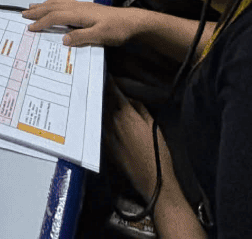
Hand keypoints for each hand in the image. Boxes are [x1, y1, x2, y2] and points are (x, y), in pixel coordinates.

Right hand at [20, 0, 142, 47]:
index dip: (42, 22)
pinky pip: (66, 1)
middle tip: (23, 13)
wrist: (133, 21)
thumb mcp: (100, 36)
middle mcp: (79, 7)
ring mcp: (83, 6)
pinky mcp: (87, 7)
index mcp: (80, 13)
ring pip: (59, 2)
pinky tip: (54, 3)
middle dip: (38, 10)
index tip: (30, 28)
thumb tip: (63, 39)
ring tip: (33, 5)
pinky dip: (55, 2)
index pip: (56, 16)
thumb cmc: (118, 30)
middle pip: (54, 7)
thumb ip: (81, 37)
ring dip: (45, 4)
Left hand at [105, 81, 175, 204]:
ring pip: (98, 113)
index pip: (114, 92)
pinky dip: (97, 118)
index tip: (105, 72)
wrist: (151, 179)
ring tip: (94, 93)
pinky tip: (97, 114)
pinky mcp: (104, 146)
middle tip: (96, 78)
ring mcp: (106, 135)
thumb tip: (129, 99)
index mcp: (125, 114)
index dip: (110, 81)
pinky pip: (99, 126)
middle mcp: (111, 122)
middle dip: (101, 90)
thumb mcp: (152, 124)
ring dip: (97, 103)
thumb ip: (140, 108)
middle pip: (102, 101)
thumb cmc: (157, 151)